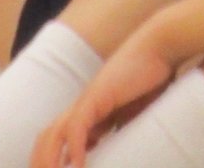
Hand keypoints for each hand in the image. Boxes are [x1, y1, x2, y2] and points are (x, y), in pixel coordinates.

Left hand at [31, 33, 179, 167]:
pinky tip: (80, 167)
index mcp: (88, 114)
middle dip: (42, 163)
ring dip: (48, 161)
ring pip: (53, 135)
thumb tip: (117, 153)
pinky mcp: (95, 97)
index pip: (57, 141)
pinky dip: (75, 149)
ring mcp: (86, 102)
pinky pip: (76, 127)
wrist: (161, 48)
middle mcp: (81, 108)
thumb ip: (121, 132)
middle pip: (47, 139)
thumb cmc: (154, 79)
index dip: (51, 161)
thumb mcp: (135, 116)